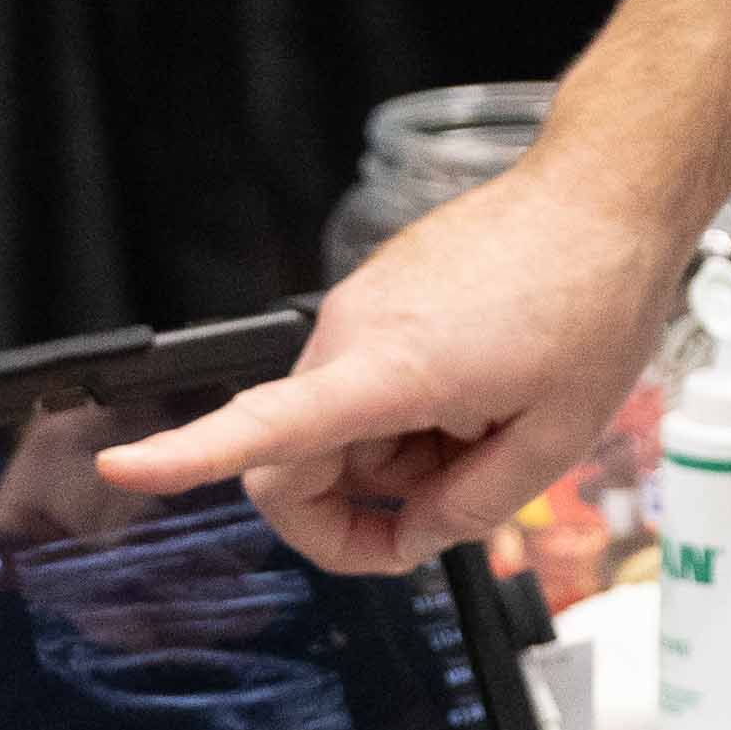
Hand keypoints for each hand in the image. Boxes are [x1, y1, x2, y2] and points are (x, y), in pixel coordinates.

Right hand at [93, 156, 683, 572]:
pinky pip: (362, 387)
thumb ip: (472, 509)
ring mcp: (362, 310)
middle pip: (293, 462)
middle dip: (353, 513)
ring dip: (393, 461)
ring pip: (336, 430)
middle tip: (444, 511)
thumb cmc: (591, 299)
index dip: (186, 457)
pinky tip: (478, 391)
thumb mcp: (555, 438)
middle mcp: (352, 332)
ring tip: (486, 426)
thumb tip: (414, 535)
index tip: (123, 469)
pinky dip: (404, 417)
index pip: (266, 425)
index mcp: (387, 367)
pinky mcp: (380, 298)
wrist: (607, 194)